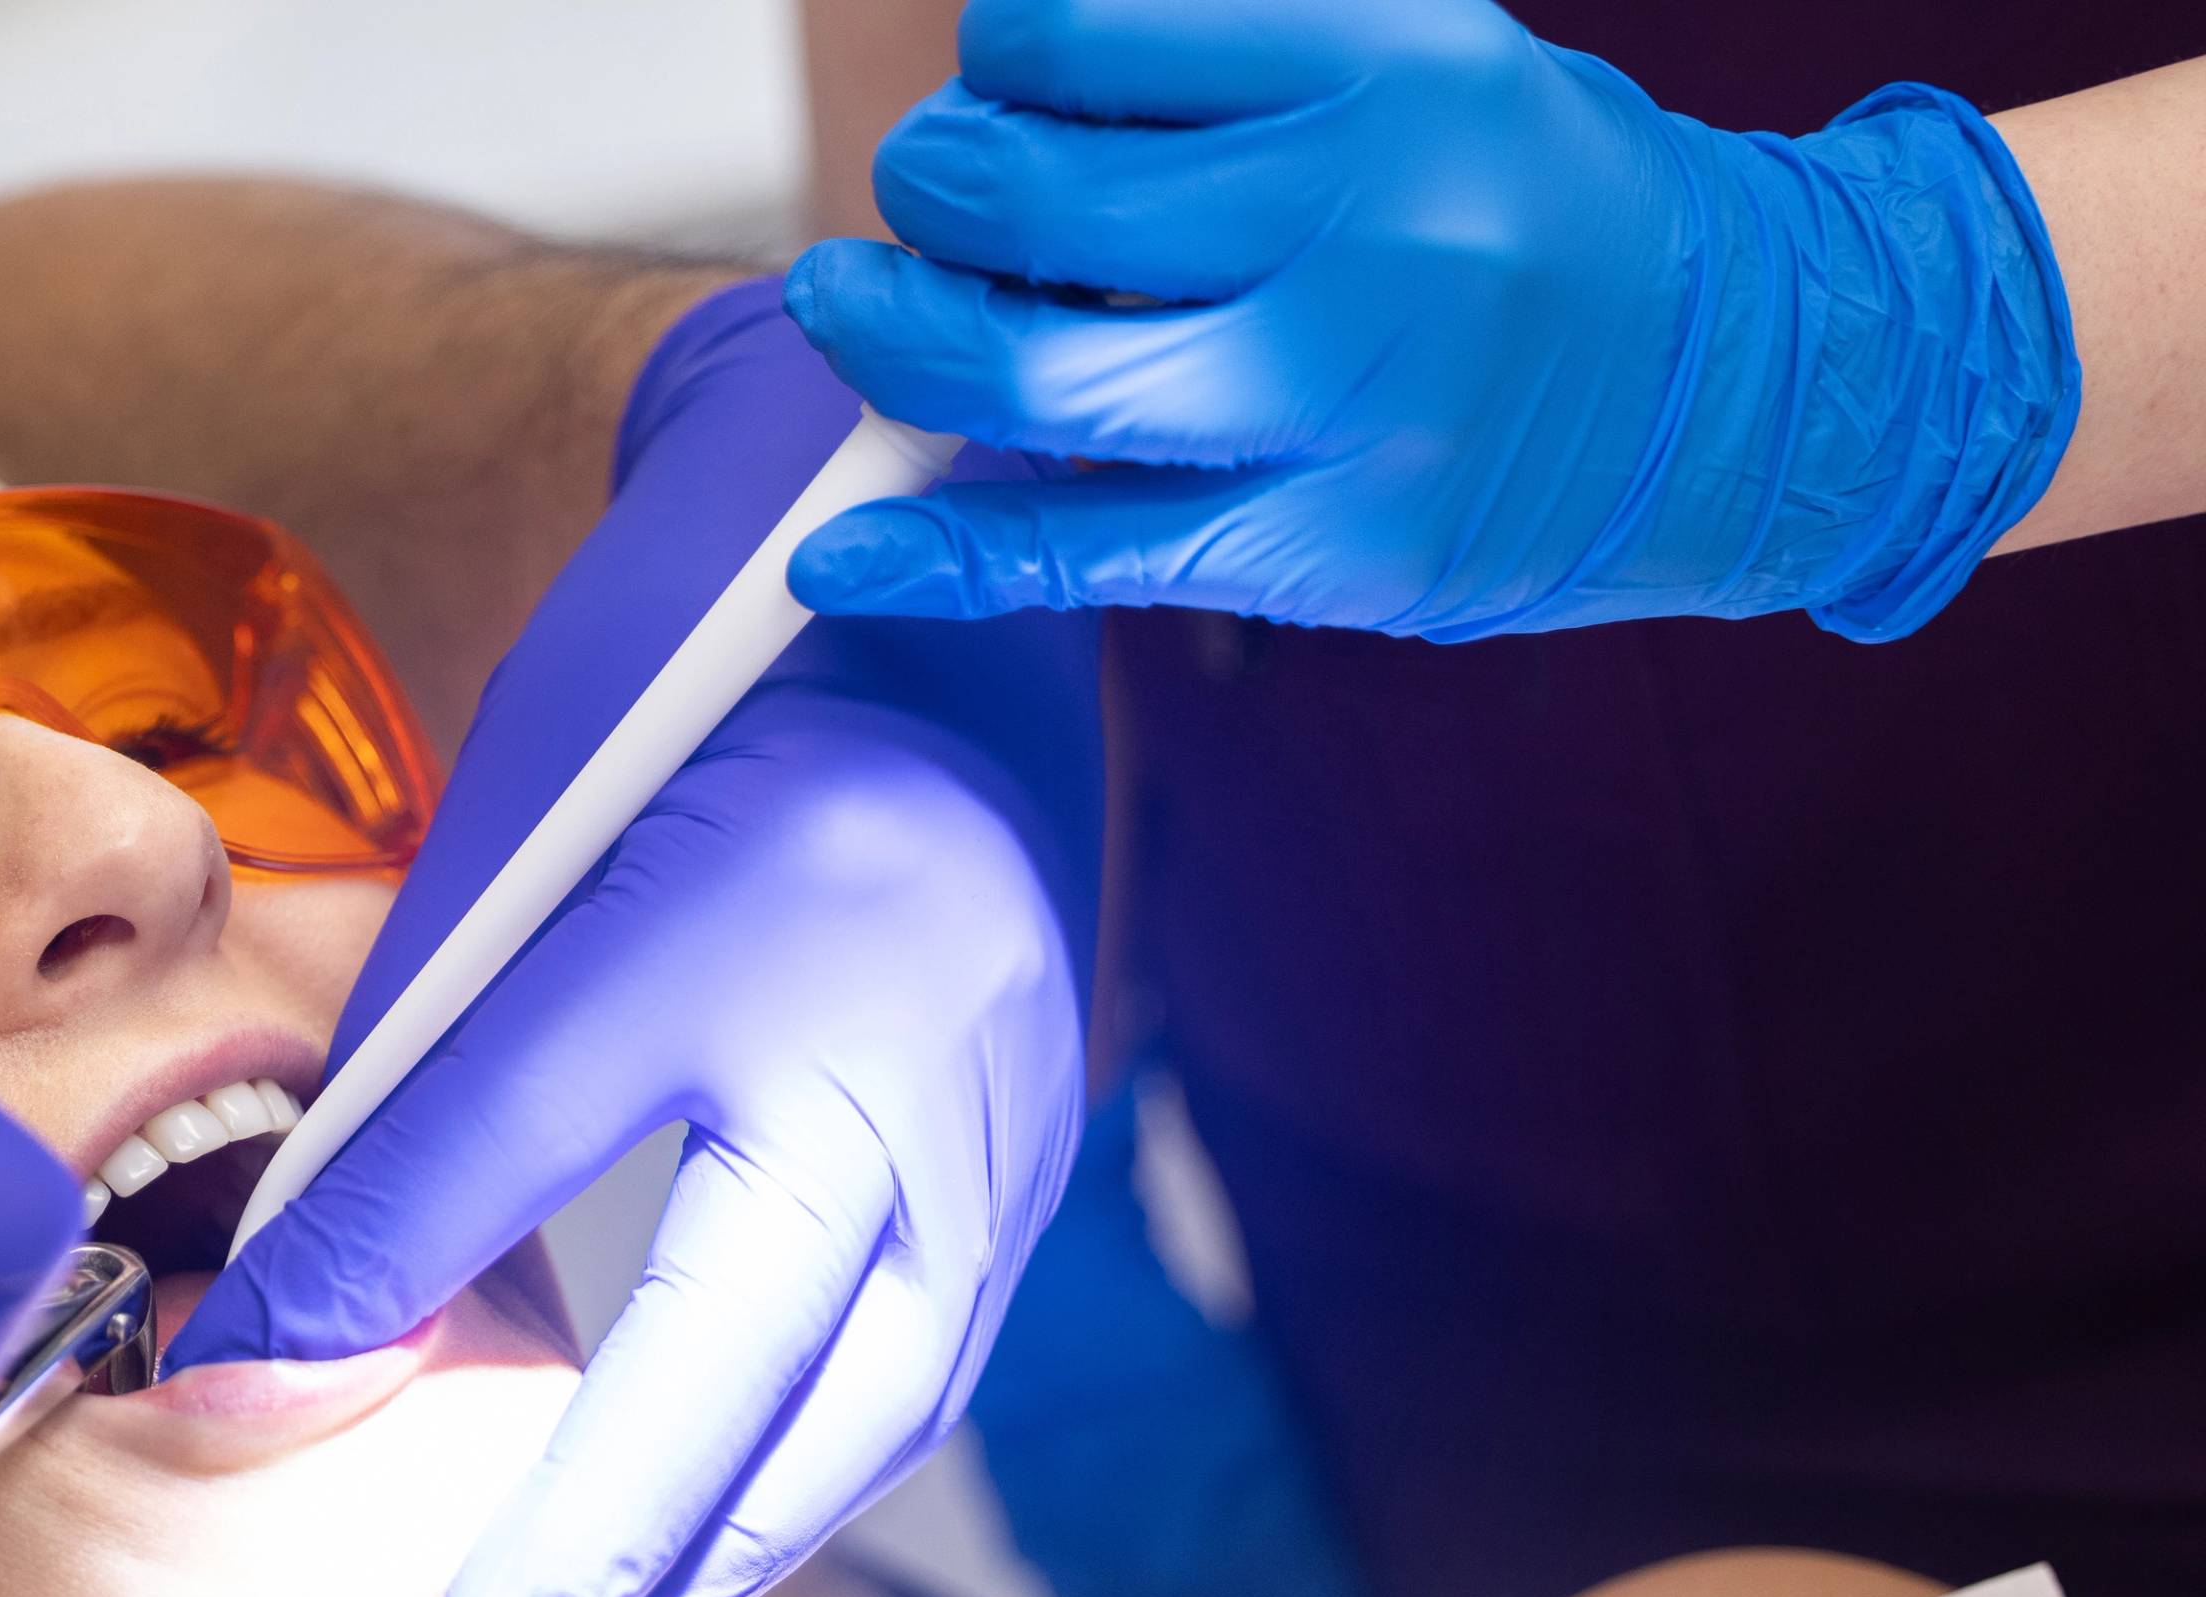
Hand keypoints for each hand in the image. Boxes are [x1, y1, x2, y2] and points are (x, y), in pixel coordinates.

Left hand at [174, 283, 1093, 1596]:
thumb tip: (297, 1289)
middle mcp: (898, 1036)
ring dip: (719, 1552)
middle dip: (600, 1549)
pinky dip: (802, 1476)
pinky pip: (922, 1367)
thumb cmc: (693, 687)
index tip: (233, 1382)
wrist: (934, 591)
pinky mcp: (1035, 1157)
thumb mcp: (527, 822)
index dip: (357, 1272)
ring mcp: (999, 1111)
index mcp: (750, 906)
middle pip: (742, 1363)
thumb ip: (426, 1062)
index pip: (511, 1133)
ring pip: (865, 1410)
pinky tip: (708, 1536)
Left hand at [784, 0, 2076, 641]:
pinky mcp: (1325, 547)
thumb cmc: (1530, 212)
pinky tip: (834, 557)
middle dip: (932, 187)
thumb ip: (1221, 68)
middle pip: (1021, 194)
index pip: (1070, 35)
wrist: (1749, 388)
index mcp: (1388, 65)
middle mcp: (1366, 221)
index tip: (1006, 88)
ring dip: (893, 336)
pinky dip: (931, 555)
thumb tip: (998, 84)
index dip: (994, 62)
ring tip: (856, 307)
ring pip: (1025, 369)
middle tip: (933, 197)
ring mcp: (1344, 397)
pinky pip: (1079, 549)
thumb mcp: (1412, 65)